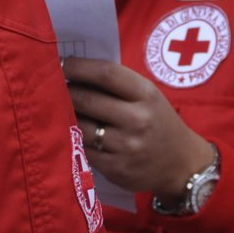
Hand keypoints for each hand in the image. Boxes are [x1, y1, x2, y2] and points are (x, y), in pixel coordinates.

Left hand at [63, 56, 213, 201]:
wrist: (181, 164)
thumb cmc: (157, 121)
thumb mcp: (148, 96)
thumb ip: (118, 85)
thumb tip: (74, 70)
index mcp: (146, 94)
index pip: (106, 74)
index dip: (79, 67)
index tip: (63, 63)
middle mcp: (138, 119)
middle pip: (88, 99)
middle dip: (65, 91)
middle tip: (52, 86)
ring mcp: (127, 146)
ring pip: (81, 126)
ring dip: (65, 116)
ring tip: (58, 109)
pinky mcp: (116, 169)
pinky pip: (84, 150)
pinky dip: (74, 139)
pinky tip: (71, 132)